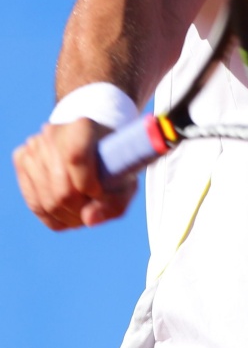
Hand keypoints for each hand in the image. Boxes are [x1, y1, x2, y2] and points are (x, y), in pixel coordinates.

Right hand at [13, 118, 136, 229]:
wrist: (92, 148)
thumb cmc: (112, 166)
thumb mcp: (125, 182)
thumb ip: (114, 204)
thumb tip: (89, 220)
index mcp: (83, 127)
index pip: (76, 157)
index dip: (88, 185)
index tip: (100, 194)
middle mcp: (54, 132)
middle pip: (62, 188)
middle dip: (80, 209)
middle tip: (92, 210)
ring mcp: (35, 146)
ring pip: (46, 201)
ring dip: (68, 217)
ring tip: (83, 213)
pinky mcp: (22, 159)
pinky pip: (34, 204)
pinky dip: (53, 217)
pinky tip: (67, 213)